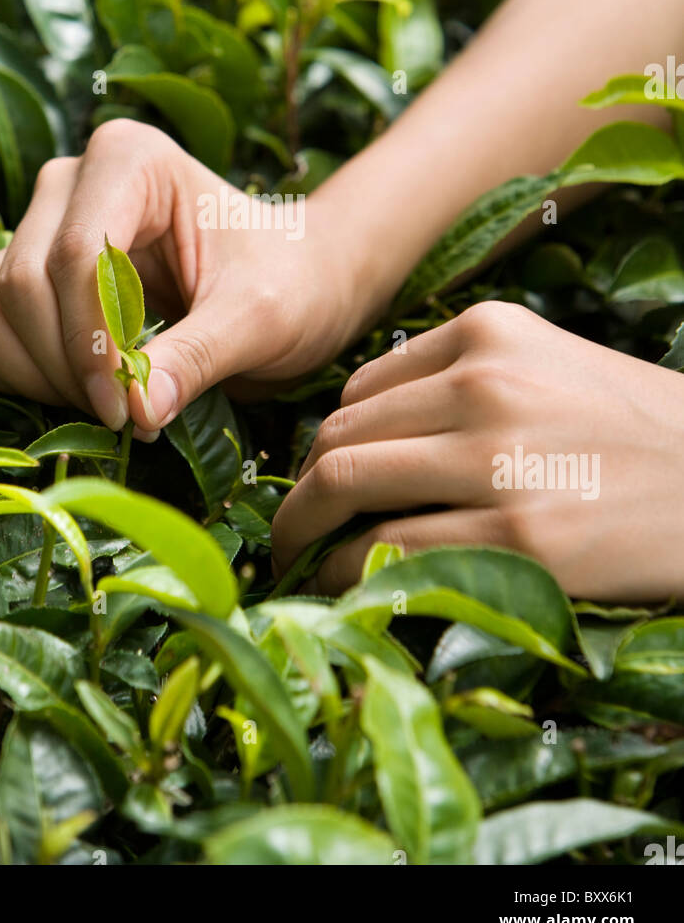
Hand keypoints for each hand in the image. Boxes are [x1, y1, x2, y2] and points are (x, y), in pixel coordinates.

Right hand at [0, 120, 359, 432]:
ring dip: (29, 372)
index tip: (125, 409)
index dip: (88, 343)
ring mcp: (38, 223)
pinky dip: (5, 370)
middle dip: (64, 365)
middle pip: (21, 284)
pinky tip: (70, 391)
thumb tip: (136, 410)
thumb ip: (197, 357)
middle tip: (125, 415)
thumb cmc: (289, 282)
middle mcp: (69, 181)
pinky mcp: (22, 270)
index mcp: (130, 159)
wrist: (295, 282)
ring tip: (104, 403)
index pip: (75, 255)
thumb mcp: (260, 319)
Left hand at [271, 300, 683, 601]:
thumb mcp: (551, 366)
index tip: (324, 481)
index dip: (331, 443)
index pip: (360, 389)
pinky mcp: (519, 537)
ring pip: (345, 488)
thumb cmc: (633, 432)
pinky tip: (346, 589)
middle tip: (289, 529)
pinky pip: (388, 553)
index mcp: (490, 333)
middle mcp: (485, 385)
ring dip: (304, 533)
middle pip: (340, 436)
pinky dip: (346, 575)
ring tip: (301, 561)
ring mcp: (499, 461)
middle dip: (300, 491)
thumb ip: (462, 380)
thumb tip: (360, 431)